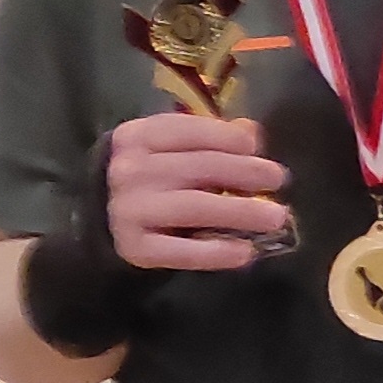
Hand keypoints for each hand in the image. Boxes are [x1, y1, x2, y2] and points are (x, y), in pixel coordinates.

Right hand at [108, 112, 290, 270]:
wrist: (103, 219)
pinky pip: (180, 251)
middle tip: (279, 179)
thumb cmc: (151, 176)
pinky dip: (215, 252)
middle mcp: (129, 170)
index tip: (257, 147)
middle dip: (244, 172)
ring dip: (240, 212)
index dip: (227, 137)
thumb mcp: (170, 148)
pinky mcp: (134, 247)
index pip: (188, 130)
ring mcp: (129, 210)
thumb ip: (209, 138)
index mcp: (138, 136)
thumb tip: (252, 132)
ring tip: (276, 217)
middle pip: (198, 167)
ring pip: (194, 207)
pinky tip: (246, 252)